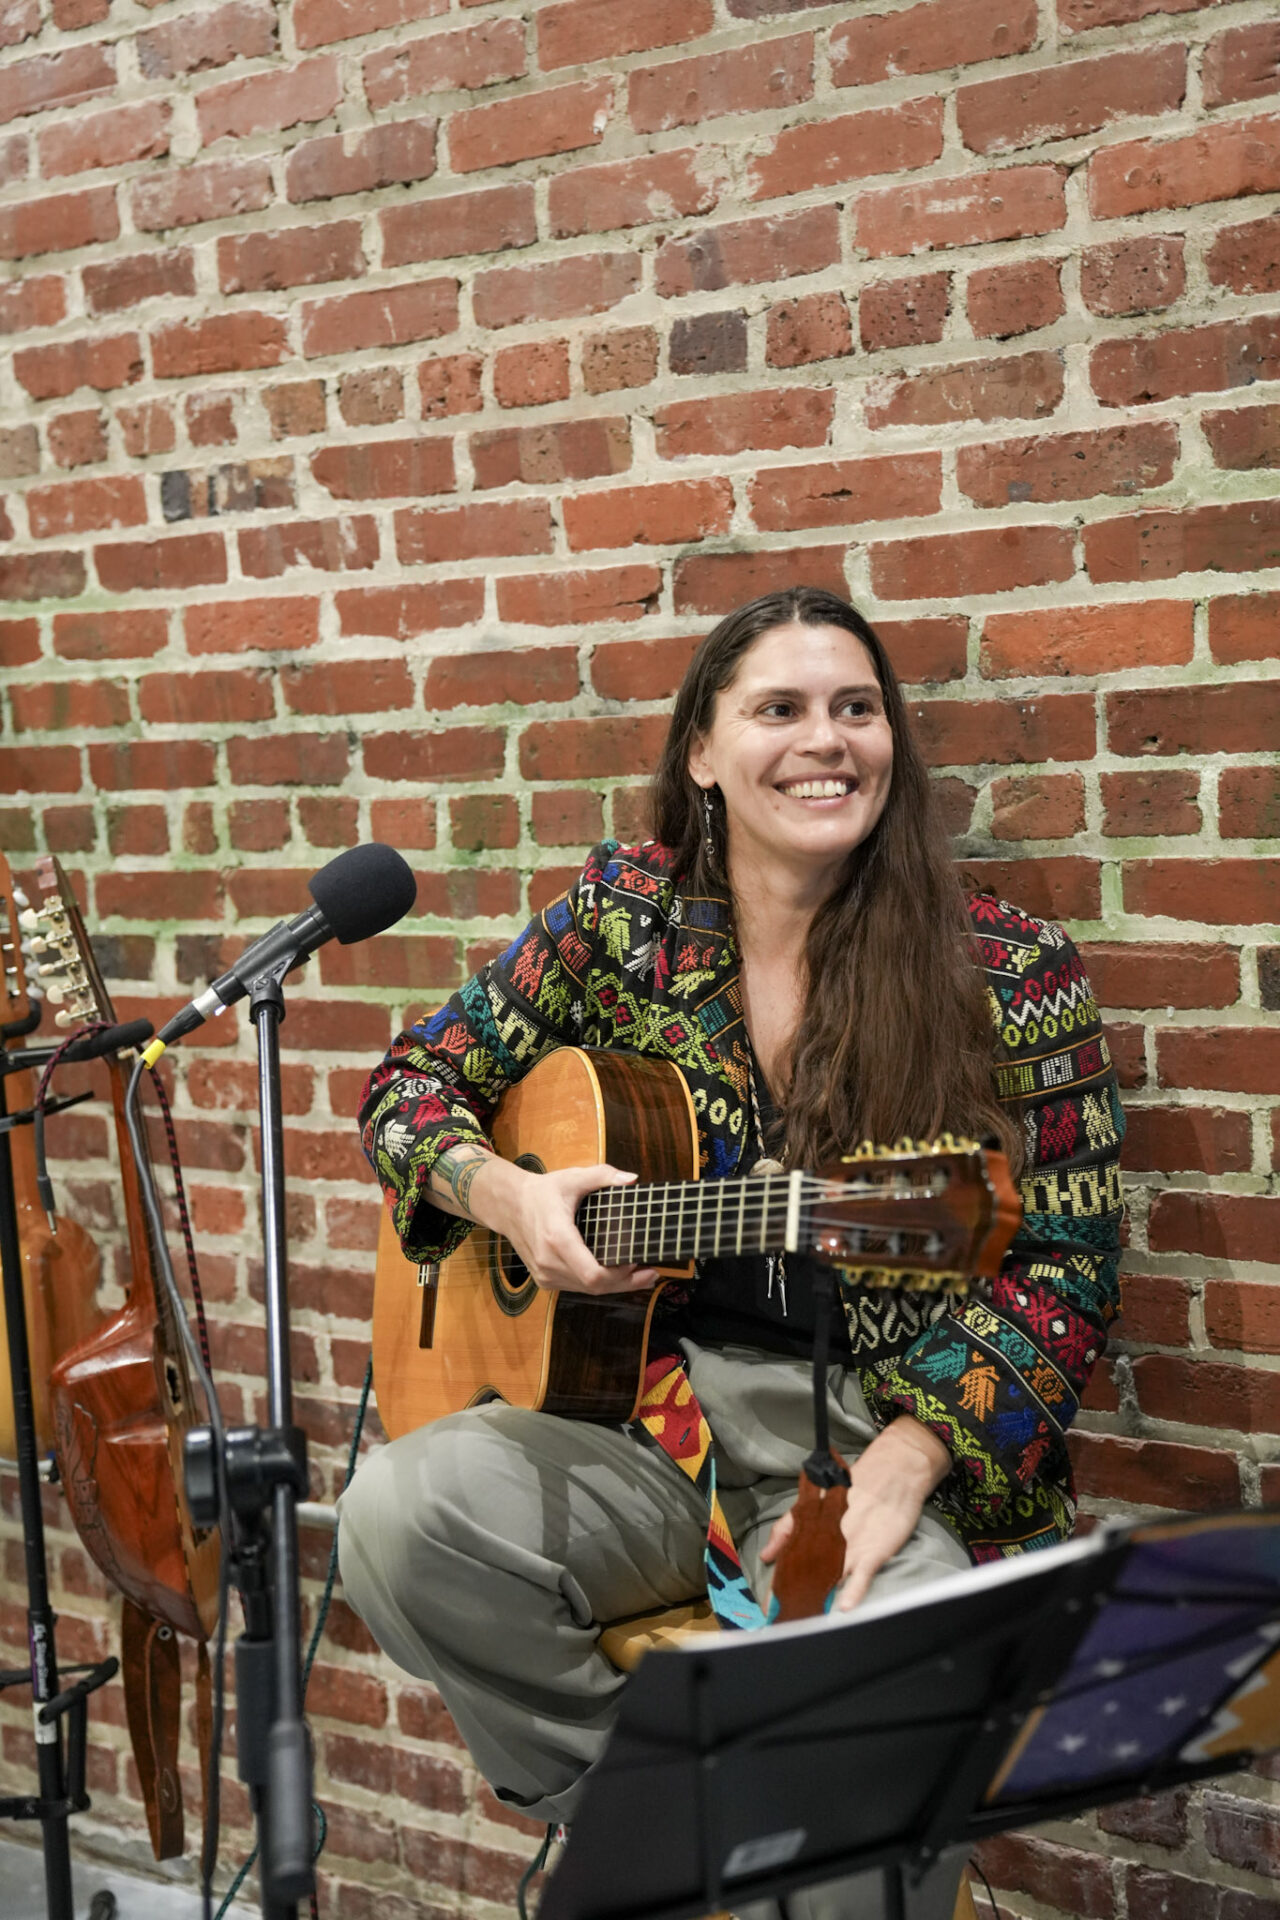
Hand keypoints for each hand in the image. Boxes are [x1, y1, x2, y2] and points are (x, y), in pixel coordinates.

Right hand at [497, 1162, 659, 1296]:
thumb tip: (631, 1180)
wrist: (509, 1205)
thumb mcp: (572, 1178)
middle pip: (595, 1286)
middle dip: (625, 1283)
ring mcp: (545, 1274)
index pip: (593, 1274)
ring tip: (640, 1276)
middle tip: (652, 1274)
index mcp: (557, 1238)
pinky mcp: (544, 1279)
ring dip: (614, 1286)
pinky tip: (615, 1277)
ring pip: (586, 1291)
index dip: (619, 1275)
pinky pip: (576, 1288)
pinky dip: (597, 1284)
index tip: (636, 1260)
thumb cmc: (541, 1192)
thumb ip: (602, 1176)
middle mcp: (549, 1262)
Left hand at [760, 1415, 951, 1612]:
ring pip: (832, 1579)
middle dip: (796, 1601)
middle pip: (808, 1577)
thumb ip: (788, 1530)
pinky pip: (863, 1575)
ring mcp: (851, 1548)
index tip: (768, 1611)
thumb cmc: (853, 1490)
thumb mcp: (815, 1506)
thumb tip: (766, 1557)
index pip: (788, 1564)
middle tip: (784, 1624)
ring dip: (820, 1600)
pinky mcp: (874, 1551)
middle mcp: (828, 1543)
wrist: (891, 1472)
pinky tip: (844, 1607)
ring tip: (806, 1623)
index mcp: (811, 1532)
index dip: (778, 1589)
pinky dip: (854, 1590)